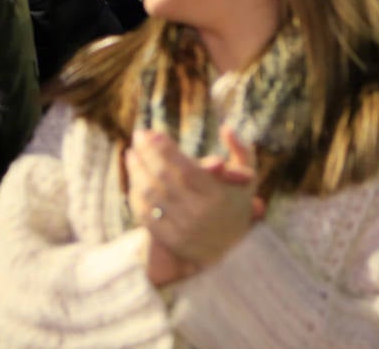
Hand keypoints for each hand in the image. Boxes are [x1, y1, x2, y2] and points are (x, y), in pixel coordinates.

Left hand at [125, 125, 258, 266]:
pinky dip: (136, 191)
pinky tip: (134, 176)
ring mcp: (182, 229)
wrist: (230, 250)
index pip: (186, 169)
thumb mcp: (246, 179)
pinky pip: (144, 211)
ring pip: (149, 193)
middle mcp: (199, 214)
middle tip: (138, 135)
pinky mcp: (168, 239)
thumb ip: (240, 150)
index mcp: (217, 197)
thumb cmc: (234, 204)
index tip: (153, 132)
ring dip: (136, 169)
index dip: (166, 150)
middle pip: (163, 178)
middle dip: (147, 153)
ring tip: (132, 152)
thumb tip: (226, 128)